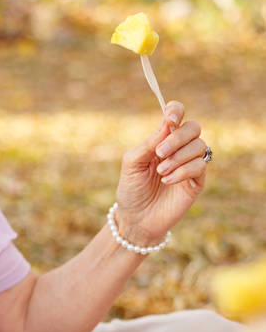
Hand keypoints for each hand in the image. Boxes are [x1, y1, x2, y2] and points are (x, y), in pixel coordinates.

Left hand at [114, 101, 209, 245]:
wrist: (136, 220)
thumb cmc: (131, 190)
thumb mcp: (132, 164)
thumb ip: (148, 144)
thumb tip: (167, 125)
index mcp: (161, 140)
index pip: (176, 115)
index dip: (176, 111)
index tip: (169, 119)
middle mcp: (179, 149)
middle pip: (193, 127)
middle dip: (177, 138)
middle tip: (159, 154)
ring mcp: (190, 165)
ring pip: (199, 146)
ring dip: (178, 157)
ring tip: (161, 172)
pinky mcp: (196, 182)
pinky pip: (200, 166)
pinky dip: (183, 171)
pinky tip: (167, 180)